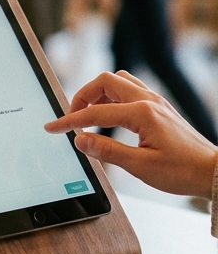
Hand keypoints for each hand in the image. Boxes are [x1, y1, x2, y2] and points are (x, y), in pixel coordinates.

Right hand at [44, 71, 217, 197]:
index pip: (95, 113)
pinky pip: (130, 91)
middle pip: (105, 82)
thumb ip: (107, 151)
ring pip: (119, 82)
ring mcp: (155, 102)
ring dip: (99, 93)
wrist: (212, 172)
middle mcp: (149, 101)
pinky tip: (109, 116)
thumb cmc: (182, 171)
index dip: (69, 120)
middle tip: (72, 117)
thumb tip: (80, 140)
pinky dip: (112, 98)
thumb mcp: (140, 166)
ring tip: (89, 114)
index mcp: (142, 113)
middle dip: (83, 96)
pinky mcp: (159, 108)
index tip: (52, 128)